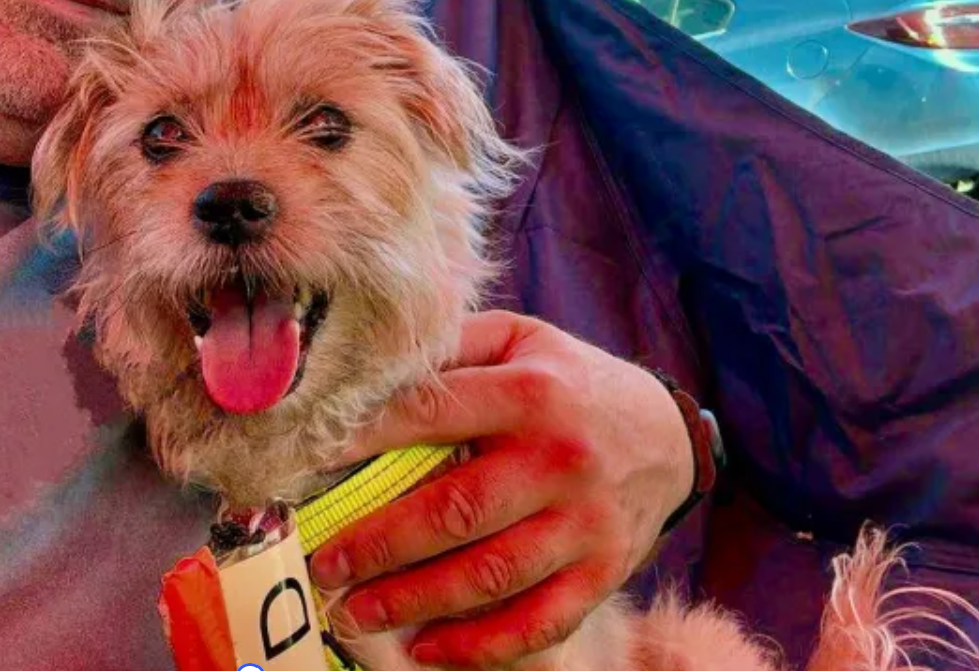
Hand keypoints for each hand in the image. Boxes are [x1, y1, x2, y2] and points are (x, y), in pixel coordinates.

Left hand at [307, 310, 694, 668]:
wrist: (668, 436)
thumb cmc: (571, 384)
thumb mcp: (522, 340)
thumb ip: (455, 348)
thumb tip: (373, 368)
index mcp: (532, 394)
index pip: (432, 414)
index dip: (365, 436)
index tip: (310, 459)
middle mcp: (560, 461)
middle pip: (455, 511)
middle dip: (379, 544)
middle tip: (324, 564)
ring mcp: (584, 525)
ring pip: (490, 575)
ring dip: (413, 601)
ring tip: (353, 611)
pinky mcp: (601, 574)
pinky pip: (539, 622)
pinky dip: (481, 645)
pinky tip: (427, 648)